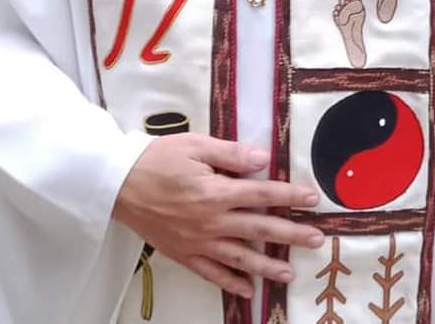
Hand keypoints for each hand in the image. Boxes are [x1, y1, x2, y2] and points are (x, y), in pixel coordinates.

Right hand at [113, 133, 322, 298]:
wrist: (118, 184)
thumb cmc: (157, 158)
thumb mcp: (195, 145)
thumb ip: (230, 153)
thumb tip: (263, 159)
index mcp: (216, 191)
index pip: (262, 194)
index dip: (290, 196)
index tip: (312, 198)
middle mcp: (211, 221)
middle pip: (259, 229)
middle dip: (291, 235)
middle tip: (316, 240)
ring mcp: (198, 242)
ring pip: (240, 257)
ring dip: (267, 266)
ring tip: (290, 274)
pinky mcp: (183, 254)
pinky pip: (212, 273)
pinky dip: (231, 283)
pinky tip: (248, 290)